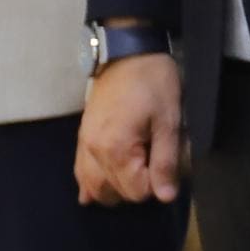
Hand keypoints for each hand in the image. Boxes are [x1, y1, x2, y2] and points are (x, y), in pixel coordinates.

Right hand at [75, 51, 184, 204]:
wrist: (128, 53)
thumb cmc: (154, 85)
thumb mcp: (170, 122)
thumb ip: (166, 161)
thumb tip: (165, 197)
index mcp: (116, 150)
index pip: (137, 192)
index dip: (157, 184)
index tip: (168, 163)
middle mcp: (93, 153)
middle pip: (114, 195)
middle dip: (137, 188)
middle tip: (153, 164)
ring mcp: (83, 146)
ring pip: (93, 188)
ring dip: (114, 190)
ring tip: (134, 176)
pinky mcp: (82, 138)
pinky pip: (80, 172)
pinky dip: (90, 184)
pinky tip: (94, 192)